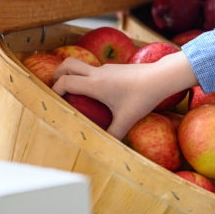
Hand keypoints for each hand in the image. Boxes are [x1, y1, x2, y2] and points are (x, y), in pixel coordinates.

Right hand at [51, 52, 196, 139]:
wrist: (161, 77)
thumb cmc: (143, 97)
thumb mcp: (127, 119)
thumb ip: (114, 134)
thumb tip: (106, 149)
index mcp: (94, 84)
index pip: (65, 82)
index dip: (54, 90)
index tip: (53, 101)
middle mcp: (97, 73)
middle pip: (67, 64)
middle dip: (56, 74)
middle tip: (55, 88)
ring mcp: (106, 68)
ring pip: (81, 65)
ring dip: (72, 74)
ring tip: (73, 91)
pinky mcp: (114, 68)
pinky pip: (94, 69)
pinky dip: (87, 77)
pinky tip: (97, 92)